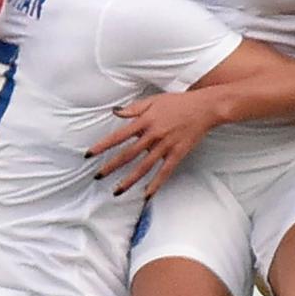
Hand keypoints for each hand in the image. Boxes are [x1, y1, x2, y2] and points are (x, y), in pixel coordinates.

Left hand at [85, 89, 223, 197]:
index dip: (103, 146)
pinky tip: (146, 195)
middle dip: (111, 166)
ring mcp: (166, 146)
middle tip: (98, 176)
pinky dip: (155, 184)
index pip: (119, 136)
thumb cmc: (178, 102)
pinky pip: (165, 172)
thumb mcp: (154, 100)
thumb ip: (134, 108)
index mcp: (146, 121)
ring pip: (144, 167)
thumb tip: (115, 112)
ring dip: (129, 180)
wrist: (205, 107)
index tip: (89, 155)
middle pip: (128, 154)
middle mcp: (154, 135)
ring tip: (116, 192)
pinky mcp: (178, 154)